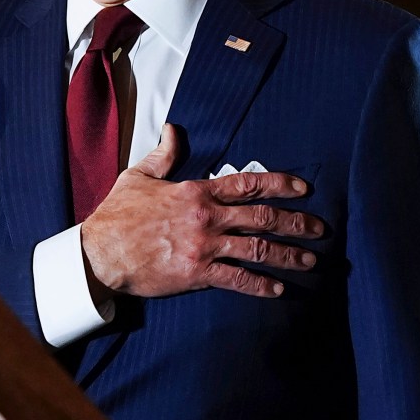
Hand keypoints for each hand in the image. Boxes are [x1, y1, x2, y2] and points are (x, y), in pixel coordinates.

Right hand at [80, 124, 325, 299]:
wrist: (100, 253)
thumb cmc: (116, 215)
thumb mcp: (138, 176)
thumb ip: (164, 154)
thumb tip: (172, 129)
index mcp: (196, 191)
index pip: (247, 183)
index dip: (279, 184)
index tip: (302, 188)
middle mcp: (206, 217)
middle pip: (262, 218)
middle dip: (295, 223)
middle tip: (319, 229)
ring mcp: (204, 247)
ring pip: (256, 249)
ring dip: (287, 256)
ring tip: (309, 261)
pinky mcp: (196, 273)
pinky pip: (237, 279)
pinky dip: (260, 285)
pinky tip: (278, 290)